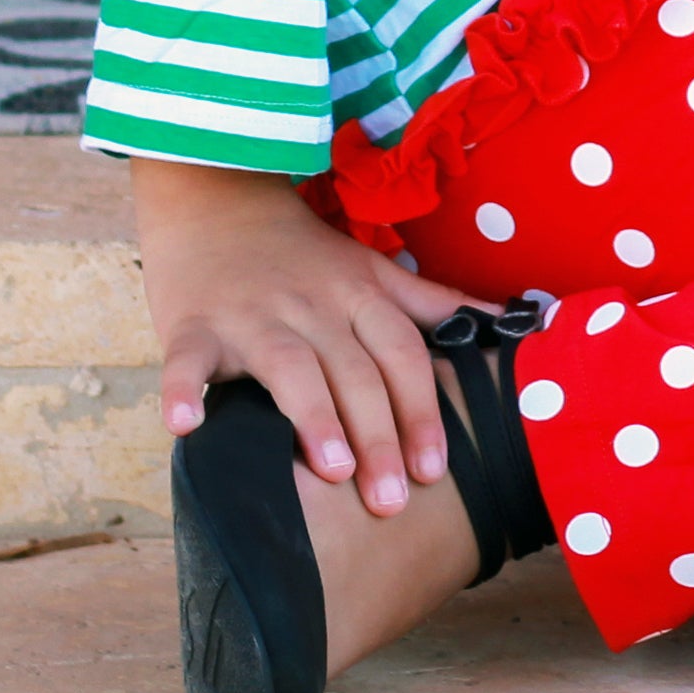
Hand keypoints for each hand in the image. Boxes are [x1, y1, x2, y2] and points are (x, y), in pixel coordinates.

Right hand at [131, 157, 497, 514]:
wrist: (219, 191)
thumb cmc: (304, 252)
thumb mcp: (374, 269)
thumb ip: (434, 303)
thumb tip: (510, 323)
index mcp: (359, 293)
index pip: (402, 354)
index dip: (422, 409)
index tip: (437, 470)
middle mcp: (313, 305)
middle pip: (355, 371)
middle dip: (378, 436)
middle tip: (392, 501)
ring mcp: (253, 314)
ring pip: (290, 366)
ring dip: (313, 417)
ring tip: (331, 471)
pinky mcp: (194, 323)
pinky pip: (188, 358)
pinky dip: (183, 389)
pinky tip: (185, 424)